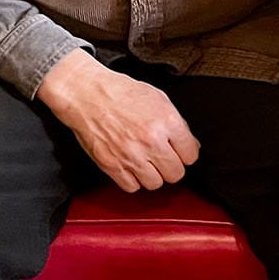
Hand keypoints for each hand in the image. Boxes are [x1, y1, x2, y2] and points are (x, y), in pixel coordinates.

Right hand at [37, 50, 200, 192]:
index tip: (179, 152)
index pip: (191, 155)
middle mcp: (151, 141)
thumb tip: (190, 145)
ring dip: (152, 175)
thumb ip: (177, 123)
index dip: (185, 153)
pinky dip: (132, 179)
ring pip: (155, 184)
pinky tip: (130, 166)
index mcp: (167, 121)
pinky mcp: (112, 165)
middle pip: (175, 173)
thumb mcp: (158, 98)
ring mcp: (132, 155)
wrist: (87, 94)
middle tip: (162, 157)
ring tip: (145, 162)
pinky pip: (132, 187)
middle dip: (171, 166)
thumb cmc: (120, 92)